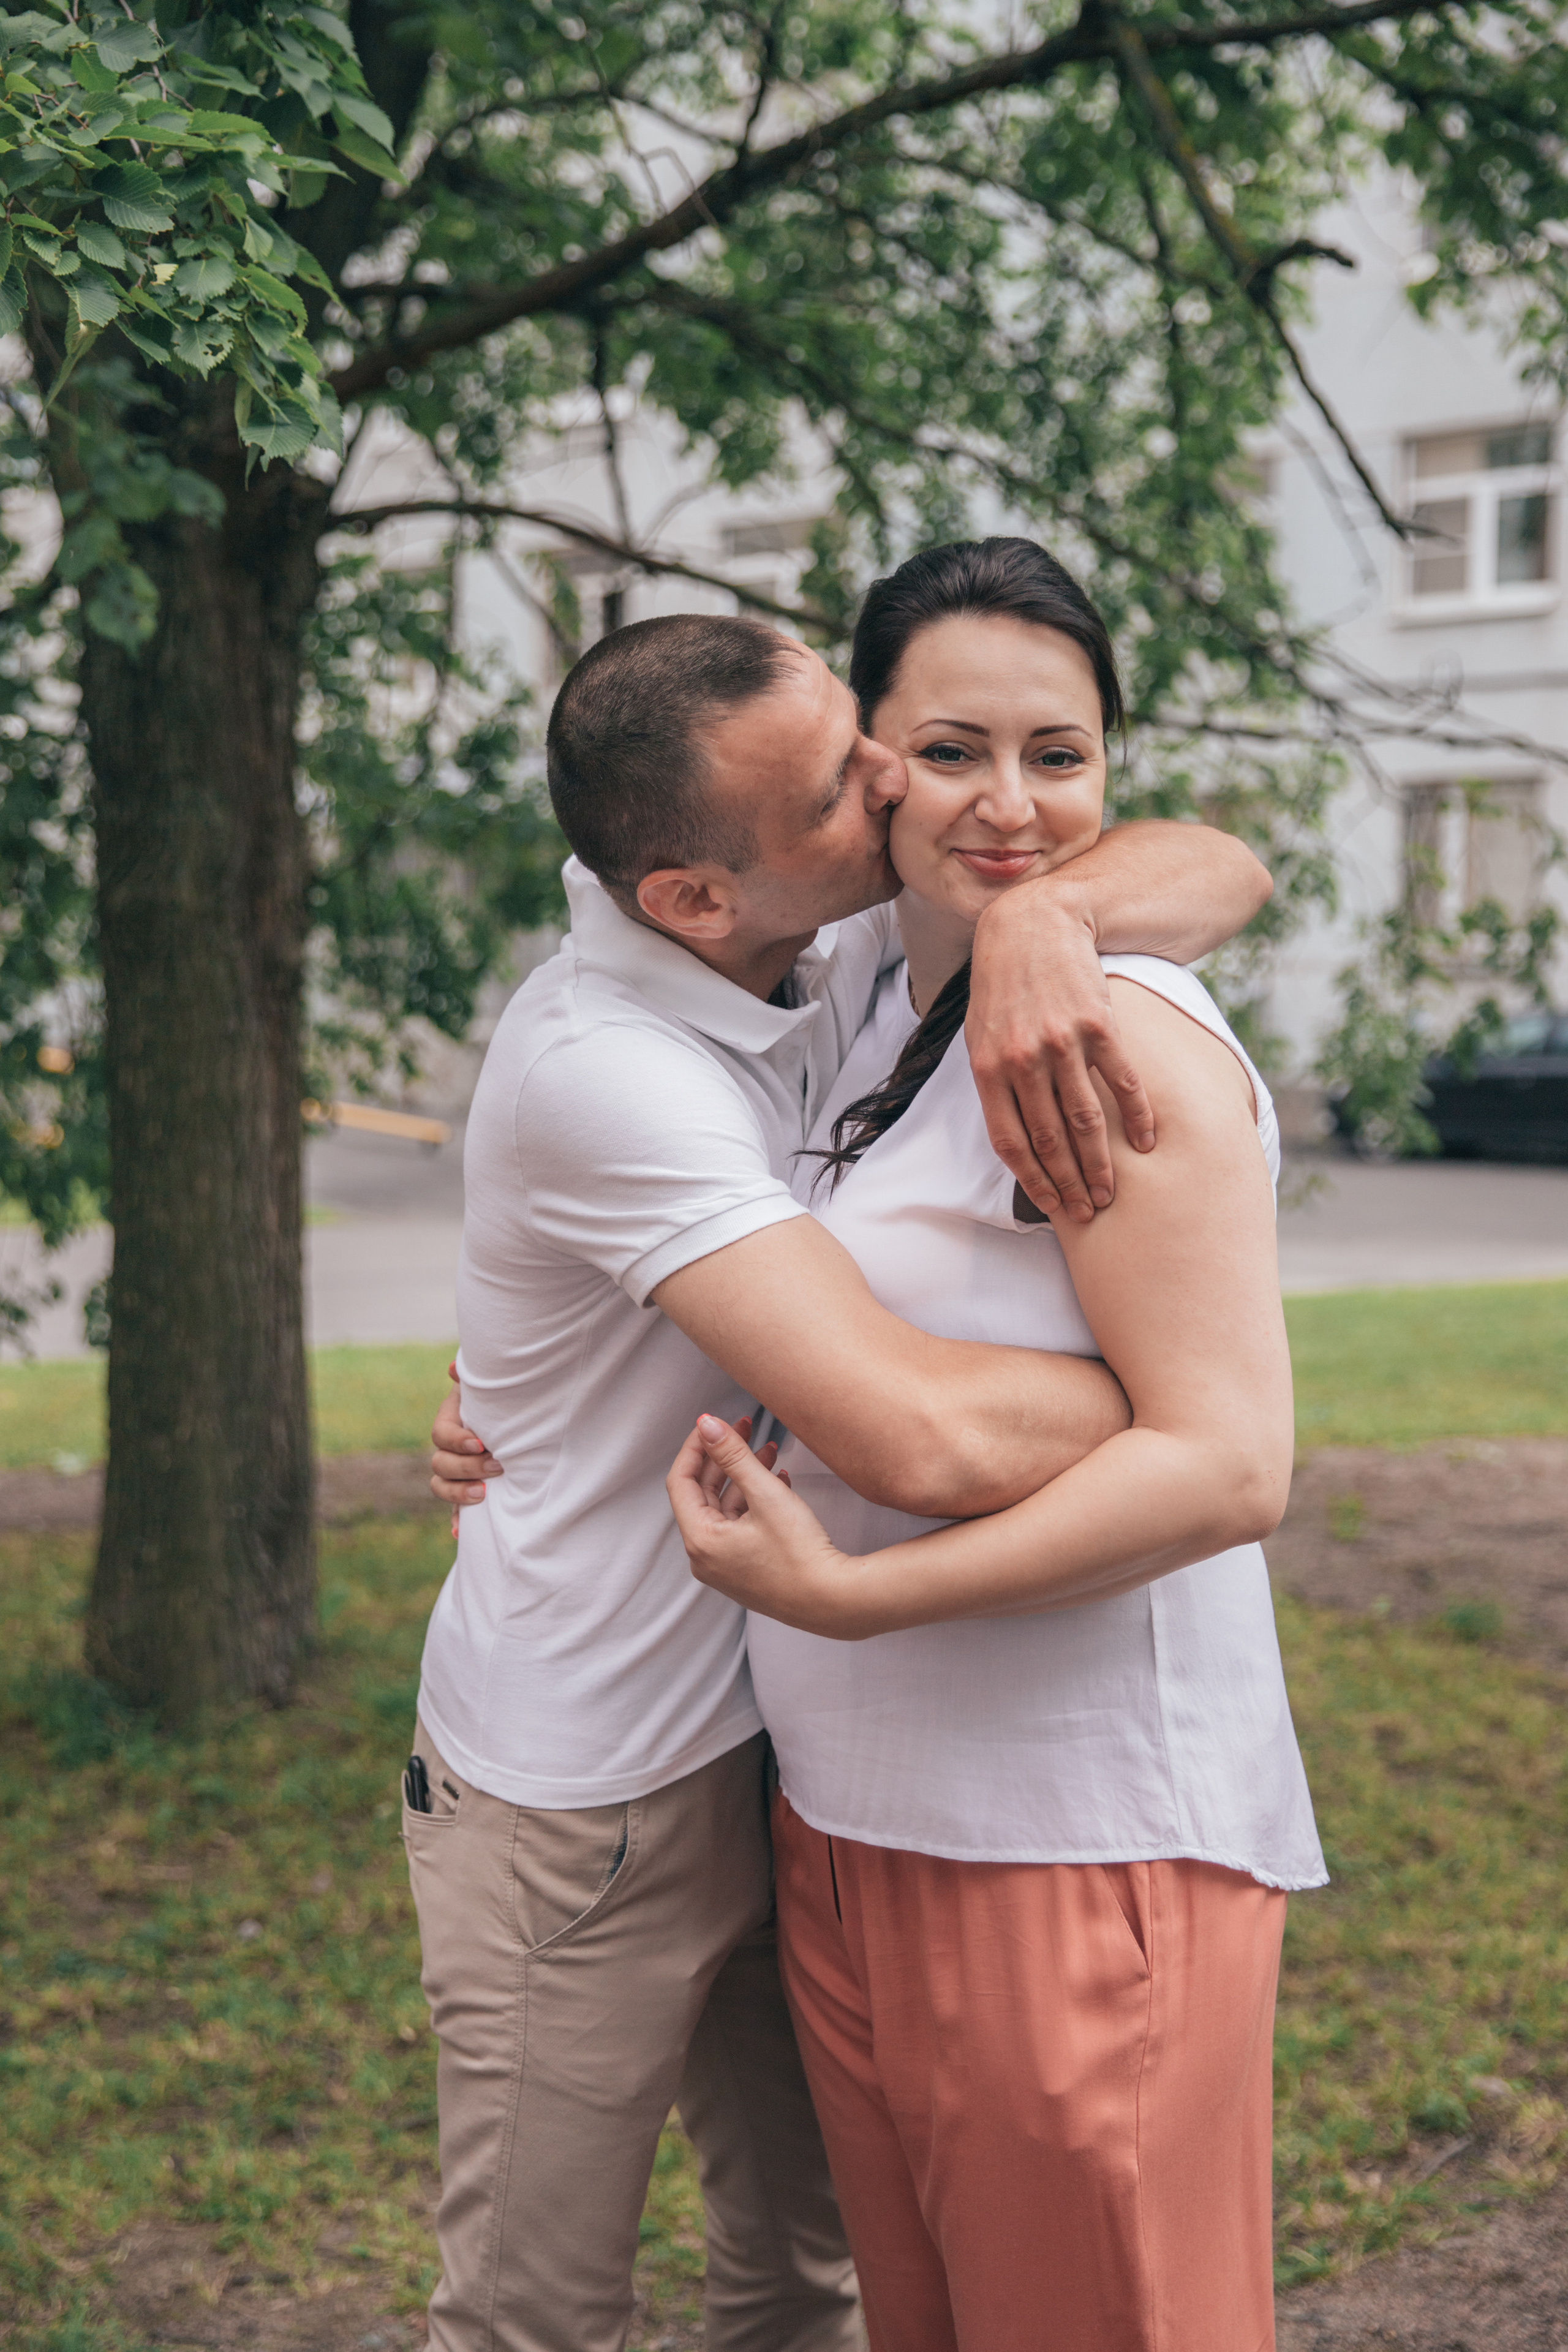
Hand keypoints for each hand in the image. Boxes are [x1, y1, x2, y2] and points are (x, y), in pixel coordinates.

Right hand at [431, 1363, 502, 1536]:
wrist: (520, 1422)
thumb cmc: (504, 1401)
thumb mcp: (491, 1389)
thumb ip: (473, 1381)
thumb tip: (452, 1369)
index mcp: (451, 1421)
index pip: (440, 1434)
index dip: (456, 1440)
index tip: (481, 1443)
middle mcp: (448, 1449)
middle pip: (440, 1464)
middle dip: (466, 1468)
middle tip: (497, 1467)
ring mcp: (455, 1472)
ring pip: (441, 1486)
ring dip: (457, 1494)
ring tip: (483, 1495)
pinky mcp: (466, 1491)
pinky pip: (454, 1511)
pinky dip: (456, 1521)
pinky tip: (460, 1532)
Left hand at [666, 1415, 867, 1640]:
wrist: (834, 1601)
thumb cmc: (800, 1553)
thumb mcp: (765, 1494)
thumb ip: (734, 1455)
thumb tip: (707, 1425)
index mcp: (700, 1540)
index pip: (681, 1481)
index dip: (696, 1447)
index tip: (713, 1424)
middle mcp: (706, 1557)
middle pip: (704, 1494)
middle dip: (725, 1458)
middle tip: (745, 1428)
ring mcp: (726, 1567)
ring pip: (726, 1509)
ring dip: (745, 1477)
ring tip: (770, 1451)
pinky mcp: (747, 1570)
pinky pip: (741, 1527)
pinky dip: (754, 1502)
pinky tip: (779, 1481)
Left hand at [967, 887, 1154, 1222]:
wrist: (1032, 925)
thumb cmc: (1002, 986)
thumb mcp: (980, 1034)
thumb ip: (995, 1083)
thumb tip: (1014, 1137)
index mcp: (988, 1067)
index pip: (1010, 1141)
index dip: (1032, 1180)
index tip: (1052, 1205)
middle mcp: (1023, 1060)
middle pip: (1051, 1139)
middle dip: (1070, 1183)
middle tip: (1088, 1211)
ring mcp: (1062, 1043)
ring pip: (1086, 1119)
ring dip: (1101, 1163)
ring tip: (1112, 1192)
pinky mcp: (1098, 1025)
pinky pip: (1122, 1082)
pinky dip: (1137, 1116)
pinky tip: (1146, 1141)